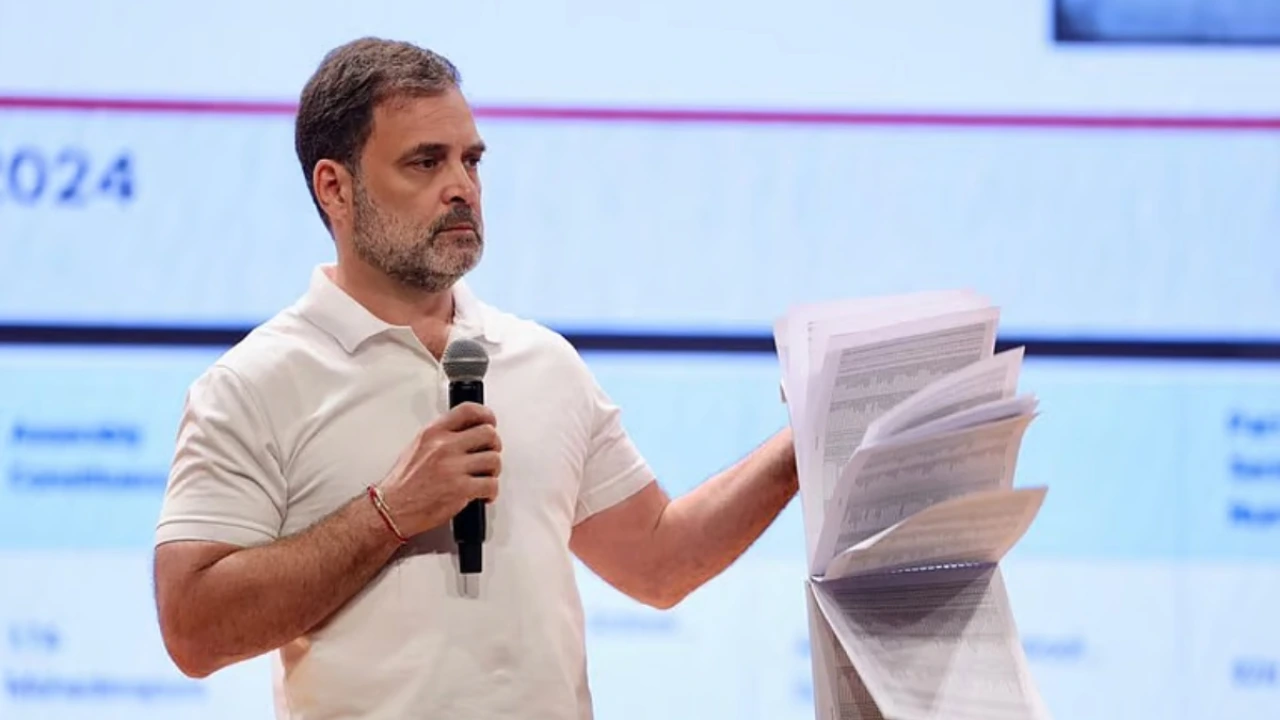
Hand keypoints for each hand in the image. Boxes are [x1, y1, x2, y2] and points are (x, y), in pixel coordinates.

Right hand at [376, 402, 501, 537]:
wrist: (392, 509)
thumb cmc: (402, 483)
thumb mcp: (417, 447)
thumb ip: (441, 437)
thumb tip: (465, 433)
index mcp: (433, 433)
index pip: (468, 411)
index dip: (486, 414)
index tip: (491, 421)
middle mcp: (444, 446)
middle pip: (488, 433)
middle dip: (494, 445)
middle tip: (489, 454)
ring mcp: (453, 467)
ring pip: (494, 460)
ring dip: (493, 471)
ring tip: (485, 477)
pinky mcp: (461, 489)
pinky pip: (491, 484)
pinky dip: (491, 492)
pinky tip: (483, 494)